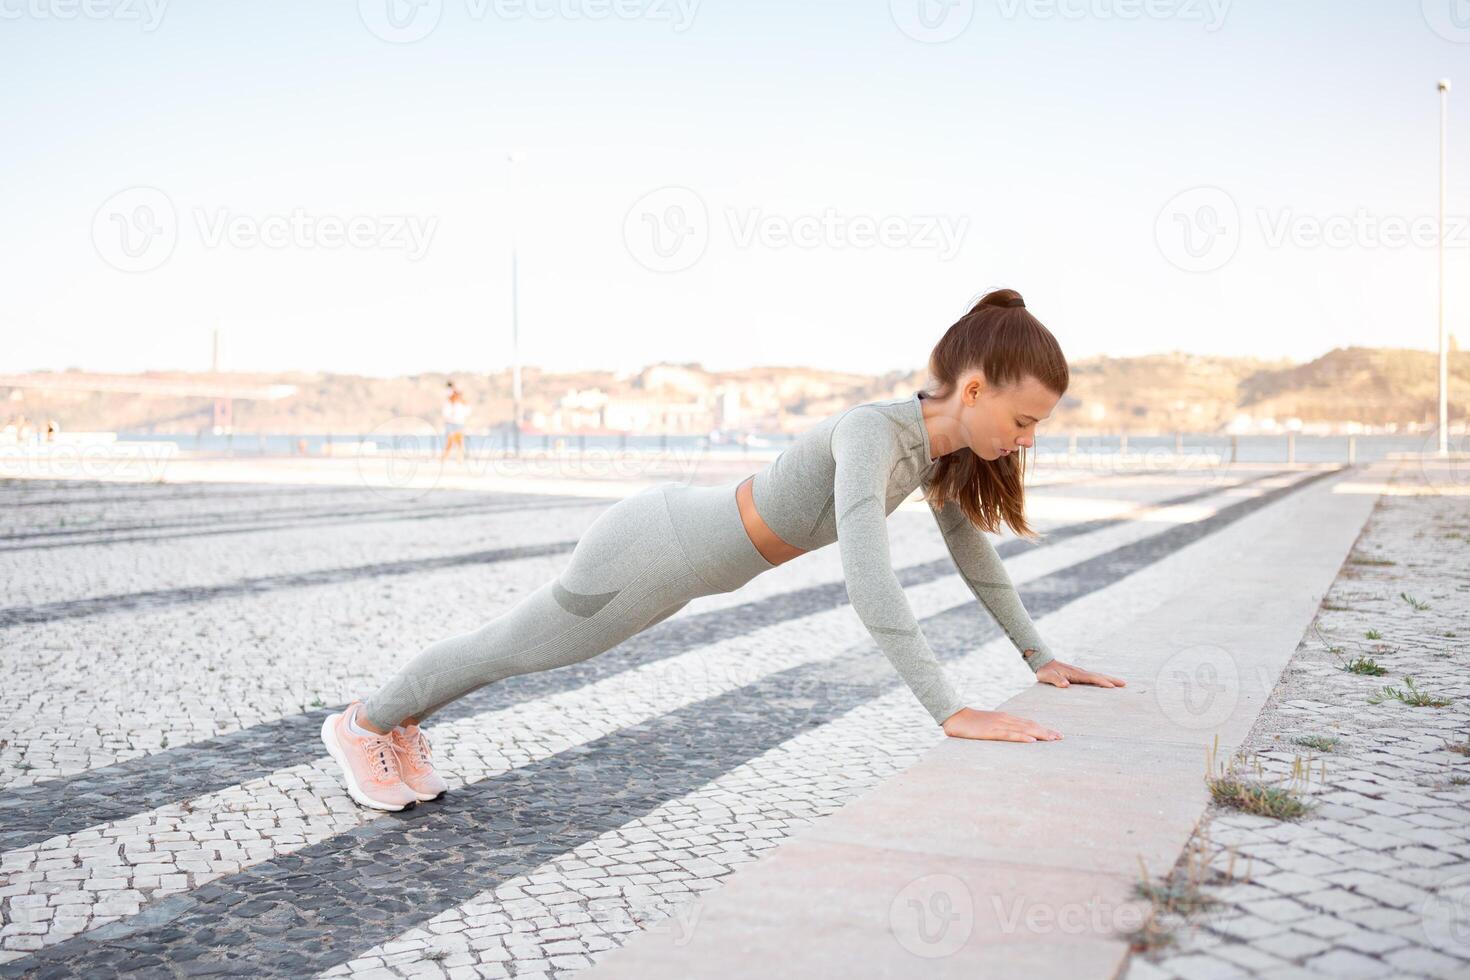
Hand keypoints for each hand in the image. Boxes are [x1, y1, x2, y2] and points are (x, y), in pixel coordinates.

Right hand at [941, 707, 1061, 741]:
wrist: (954, 716)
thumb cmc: (969, 723)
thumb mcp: (987, 725)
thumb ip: (998, 729)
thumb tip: (1008, 736)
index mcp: (1005, 718)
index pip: (1028, 723)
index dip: (1042, 728)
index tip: (1055, 734)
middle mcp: (1006, 720)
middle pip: (1030, 725)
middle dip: (1046, 732)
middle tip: (1061, 738)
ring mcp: (999, 725)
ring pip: (1024, 729)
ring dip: (1040, 734)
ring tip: (1053, 739)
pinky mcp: (992, 731)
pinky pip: (1010, 734)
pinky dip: (1022, 737)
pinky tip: (1032, 740)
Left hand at [1033, 659, 1126, 688]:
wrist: (1042, 662)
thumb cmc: (1045, 671)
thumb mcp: (1048, 676)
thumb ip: (1056, 680)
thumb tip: (1066, 685)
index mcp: (1075, 674)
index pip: (1091, 678)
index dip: (1102, 682)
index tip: (1112, 687)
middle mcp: (1080, 672)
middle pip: (1099, 676)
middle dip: (1111, 680)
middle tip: (1124, 684)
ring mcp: (1080, 673)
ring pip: (1097, 676)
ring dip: (1109, 679)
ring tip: (1120, 684)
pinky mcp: (1079, 675)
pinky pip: (1093, 678)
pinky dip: (1102, 680)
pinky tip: (1105, 684)